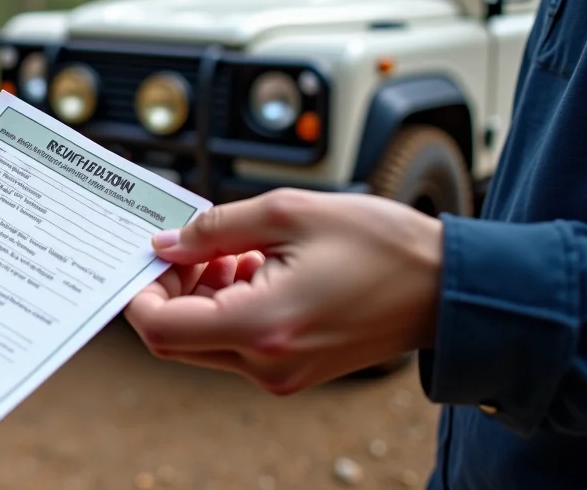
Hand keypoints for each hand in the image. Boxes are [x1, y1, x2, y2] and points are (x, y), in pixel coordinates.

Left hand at [125, 189, 442, 393]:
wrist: (446, 287)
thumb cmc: (382, 246)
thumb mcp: (288, 212)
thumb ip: (214, 228)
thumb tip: (166, 243)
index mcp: (262, 326)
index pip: (161, 327)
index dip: (140, 290)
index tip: (147, 254)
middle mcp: (267, 363)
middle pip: (174, 340)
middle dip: (168, 289)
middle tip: (190, 245)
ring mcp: (280, 374)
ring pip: (202, 341)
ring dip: (200, 295)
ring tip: (232, 250)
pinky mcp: (292, 371)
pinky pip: (234, 343)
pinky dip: (227, 306)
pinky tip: (253, 268)